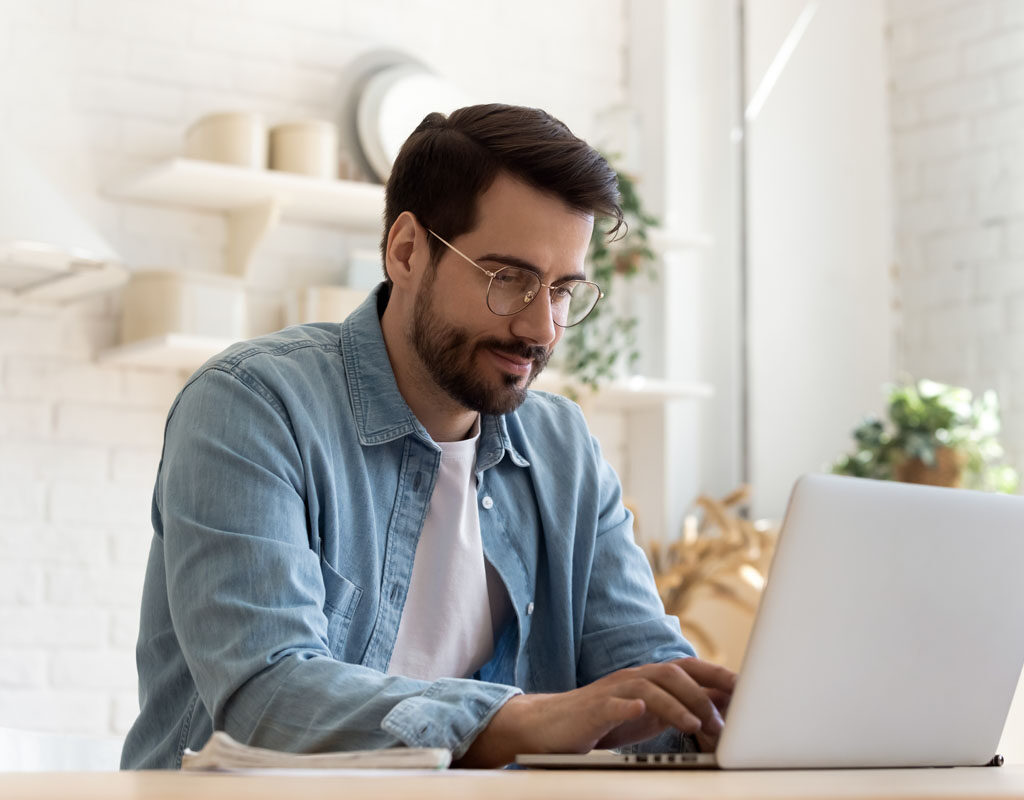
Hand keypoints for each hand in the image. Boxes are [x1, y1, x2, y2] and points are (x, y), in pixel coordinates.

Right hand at [456, 658, 735, 766]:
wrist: (550, 726)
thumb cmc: (602, 721)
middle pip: (674, 672)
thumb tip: (720, 711)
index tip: (749, 691)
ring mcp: (613, 691)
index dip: (719, 676)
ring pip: (650, 686)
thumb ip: (679, 708)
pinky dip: (629, 706)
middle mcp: (634, 678)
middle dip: (704, 691)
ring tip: (697, 725)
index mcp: (649, 679)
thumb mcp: (647, 715)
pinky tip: (641, 711)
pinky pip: (613, 703)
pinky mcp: (593, 708)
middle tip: (727, 718)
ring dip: (677, 705)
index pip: (690, 669)